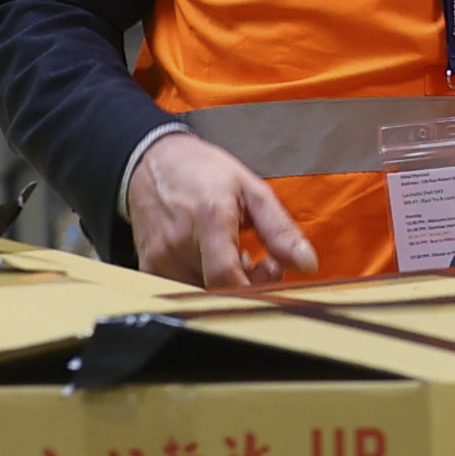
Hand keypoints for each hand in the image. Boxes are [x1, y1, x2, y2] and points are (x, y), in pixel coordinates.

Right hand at [126, 127, 317, 289]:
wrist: (153, 161)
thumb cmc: (204, 172)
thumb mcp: (251, 189)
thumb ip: (280, 229)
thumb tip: (307, 264)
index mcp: (210, 219)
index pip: (227, 278)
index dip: (255, 288)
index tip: (272, 272)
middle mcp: (179, 243)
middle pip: (218, 290)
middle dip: (248, 284)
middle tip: (259, 260)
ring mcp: (159, 258)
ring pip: (201, 293)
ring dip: (225, 284)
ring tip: (234, 255)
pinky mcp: (147, 268)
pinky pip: (180, 291)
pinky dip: (201, 283)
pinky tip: (210, 262)